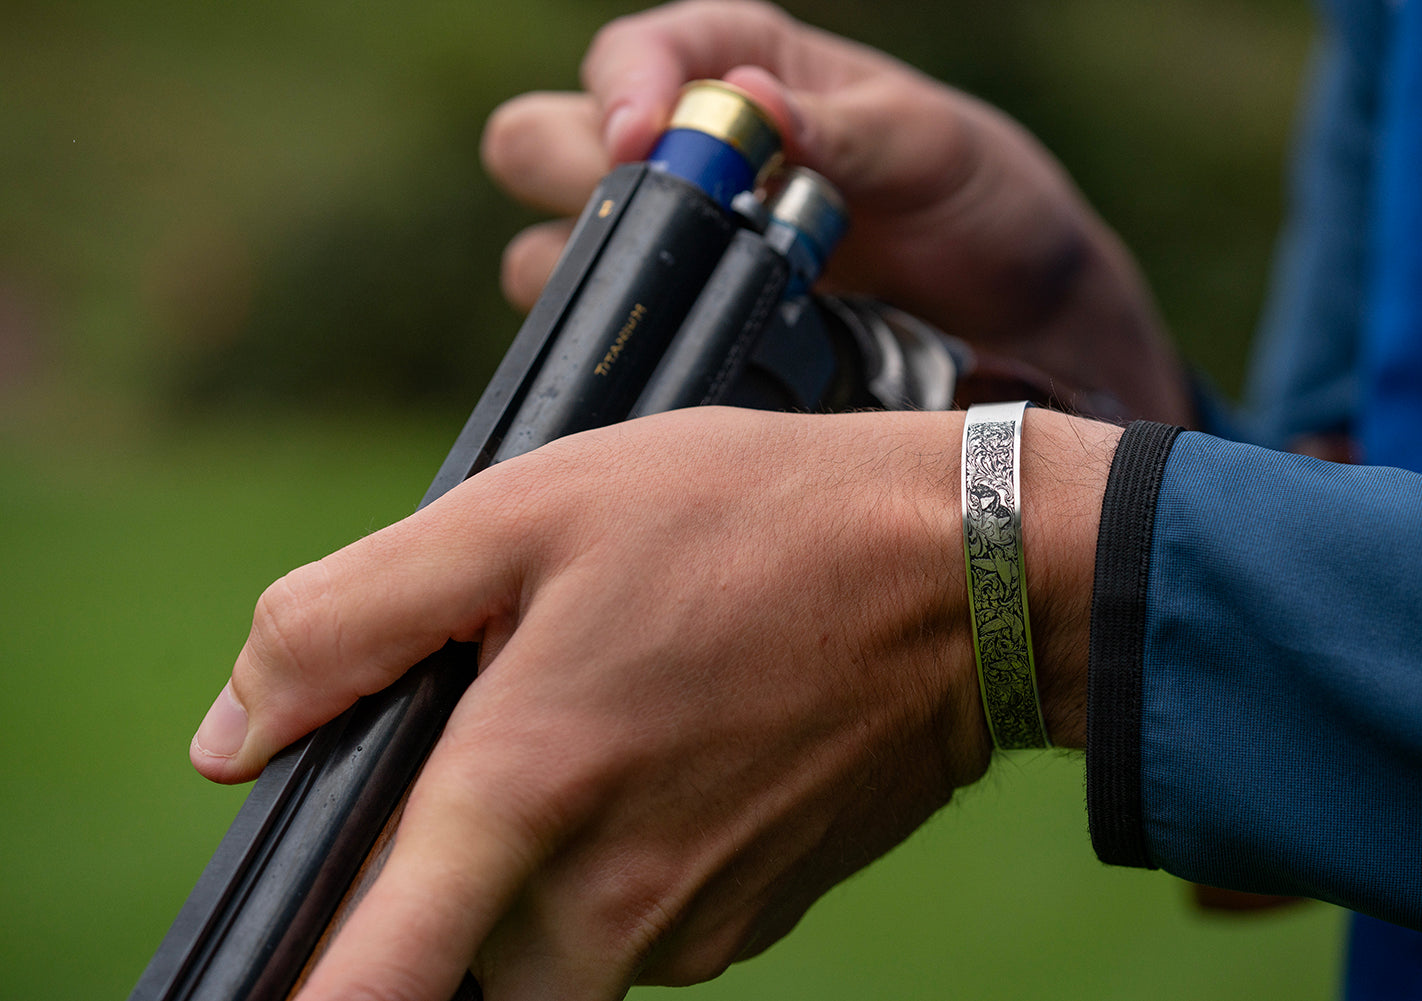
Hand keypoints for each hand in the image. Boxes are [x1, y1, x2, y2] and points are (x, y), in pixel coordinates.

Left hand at [189, 407, 1114, 999]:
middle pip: (451, 962)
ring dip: (529, 866)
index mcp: (521, 794)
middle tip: (480, 745)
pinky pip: (636, 929)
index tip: (270, 971)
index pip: (364, 985)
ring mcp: (691, 927)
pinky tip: (668, 745)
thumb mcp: (527, 511)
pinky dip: (616, 863)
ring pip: (544, 950)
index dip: (300, 991)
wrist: (962, 575)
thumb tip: (234, 738)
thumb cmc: (749, 520)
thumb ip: (349, 621)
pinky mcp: (751, 923)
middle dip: (429, 881)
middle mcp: (603, 901)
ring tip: (594, 719)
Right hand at [483, 0, 1192, 424]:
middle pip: (533, 145)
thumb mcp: (930, 148)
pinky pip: (602, 336)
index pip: (629, 56)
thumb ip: (842, 128)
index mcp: (733, 64)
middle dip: (576, 180)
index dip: (621, 92)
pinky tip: (692, 354)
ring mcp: (669, 249)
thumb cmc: (978, 202)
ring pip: (542, 255)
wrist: (1012, 321)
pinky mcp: (677, 328)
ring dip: (598, 278)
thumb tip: (752, 105)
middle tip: (670, 228)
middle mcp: (679, 153)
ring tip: (697, 300)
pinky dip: (626, 346)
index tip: (643, 144)